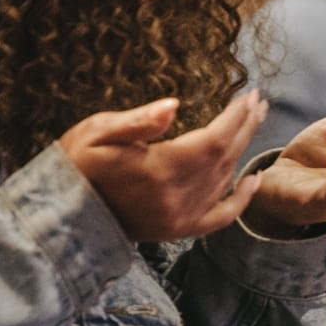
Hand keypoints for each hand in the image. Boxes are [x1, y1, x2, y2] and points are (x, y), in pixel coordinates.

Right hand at [60, 94, 268, 242]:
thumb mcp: (98, 132)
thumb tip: (173, 105)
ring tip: (252, 123)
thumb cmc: (77, 165)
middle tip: (259, 103)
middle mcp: (177, 196)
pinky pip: (223, 215)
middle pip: (224, 157)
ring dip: (242, 150)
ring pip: (225, 179)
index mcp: (158, 169)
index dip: (234, 118)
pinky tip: (255, 179)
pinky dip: (243, 198)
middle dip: (245, 128)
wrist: (66, 214)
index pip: (212, 140)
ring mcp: (182, 216)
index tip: (249, 96)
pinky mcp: (182, 229)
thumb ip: (139, 121)